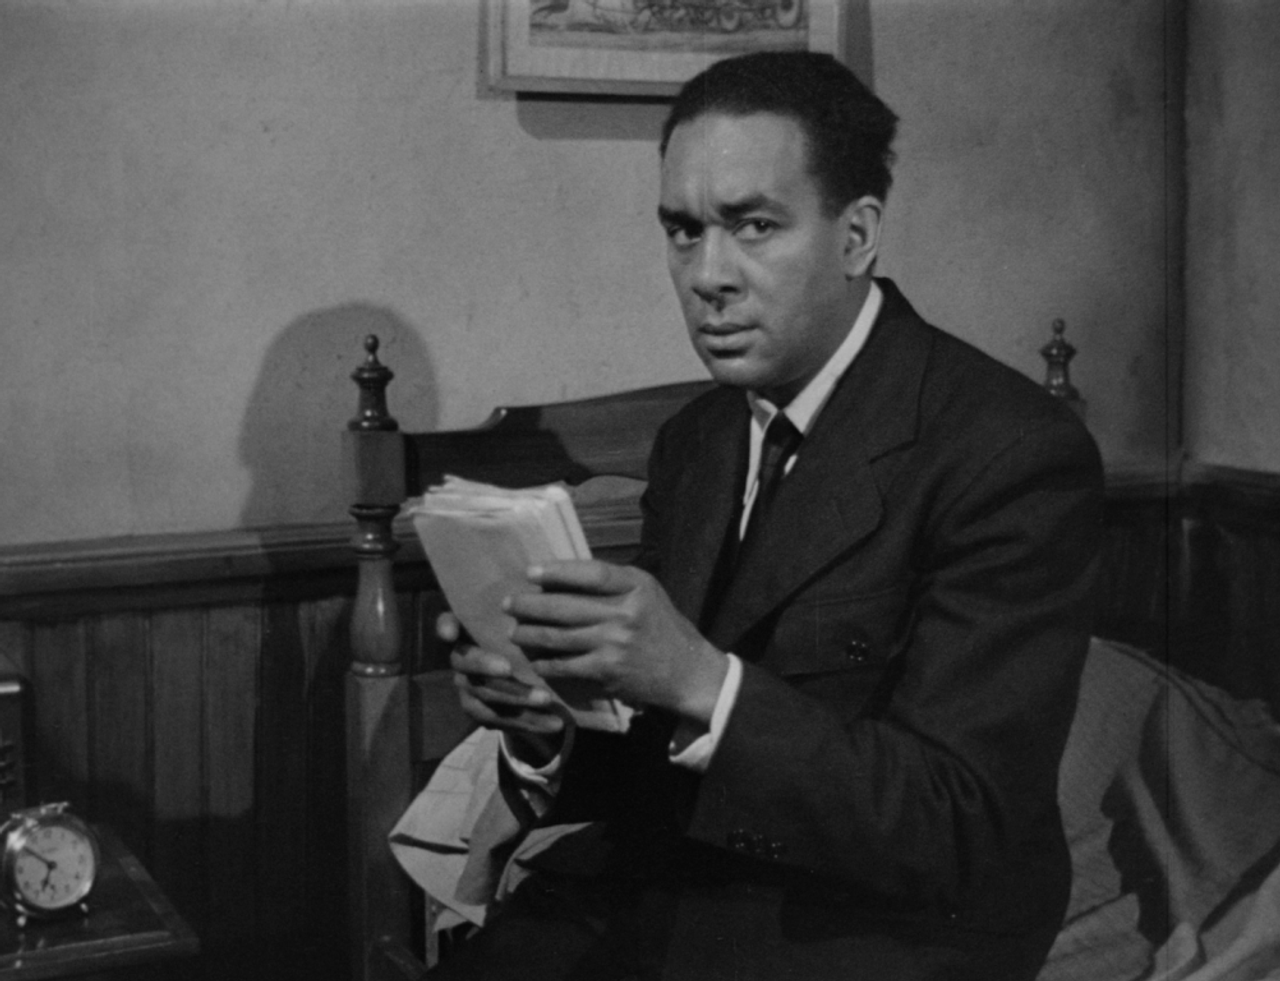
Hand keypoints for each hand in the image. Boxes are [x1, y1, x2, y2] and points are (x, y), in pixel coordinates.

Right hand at [438, 613, 566, 764]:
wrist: (529, 673)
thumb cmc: (525, 633)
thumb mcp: (526, 617)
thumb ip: (526, 605)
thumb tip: (542, 577)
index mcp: (467, 631)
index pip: (447, 624)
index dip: (446, 628)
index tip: (451, 633)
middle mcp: (460, 660)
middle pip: (467, 664)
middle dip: (486, 666)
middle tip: (508, 668)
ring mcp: (468, 688)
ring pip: (486, 696)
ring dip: (516, 698)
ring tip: (547, 700)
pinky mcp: (480, 711)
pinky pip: (499, 720)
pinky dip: (528, 723)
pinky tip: (553, 723)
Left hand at [507, 561, 727, 723]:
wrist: (686, 672)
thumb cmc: (661, 626)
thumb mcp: (646, 592)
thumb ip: (613, 583)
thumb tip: (561, 575)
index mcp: (636, 586)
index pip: (591, 573)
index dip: (557, 571)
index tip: (530, 572)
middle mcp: (625, 613)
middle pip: (566, 606)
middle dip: (530, 605)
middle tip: (508, 603)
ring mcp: (615, 644)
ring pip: (559, 637)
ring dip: (530, 634)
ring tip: (514, 631)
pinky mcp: (608, 672)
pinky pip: (566, 665)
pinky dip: (546, 662)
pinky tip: (535, 659)